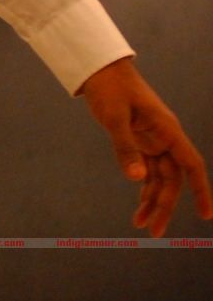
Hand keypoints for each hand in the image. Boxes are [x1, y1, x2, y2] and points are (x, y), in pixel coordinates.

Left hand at [79, 57, 212, 236]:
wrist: (99, 69)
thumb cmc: (110, 87)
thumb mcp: (115, 117)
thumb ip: (125, 147)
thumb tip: (137, 179)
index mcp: (167, 131)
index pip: (191, 166)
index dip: (201, 191)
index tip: (206, 215)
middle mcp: (164, 138)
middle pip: (172, 179)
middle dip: (165, 205)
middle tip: (154, 231)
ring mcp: (152, 141)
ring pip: (159, 178)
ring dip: (152, 200)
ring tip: (142, 225)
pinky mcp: (138, 141)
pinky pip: (145, 170)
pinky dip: (142, 187)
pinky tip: (138, 206)